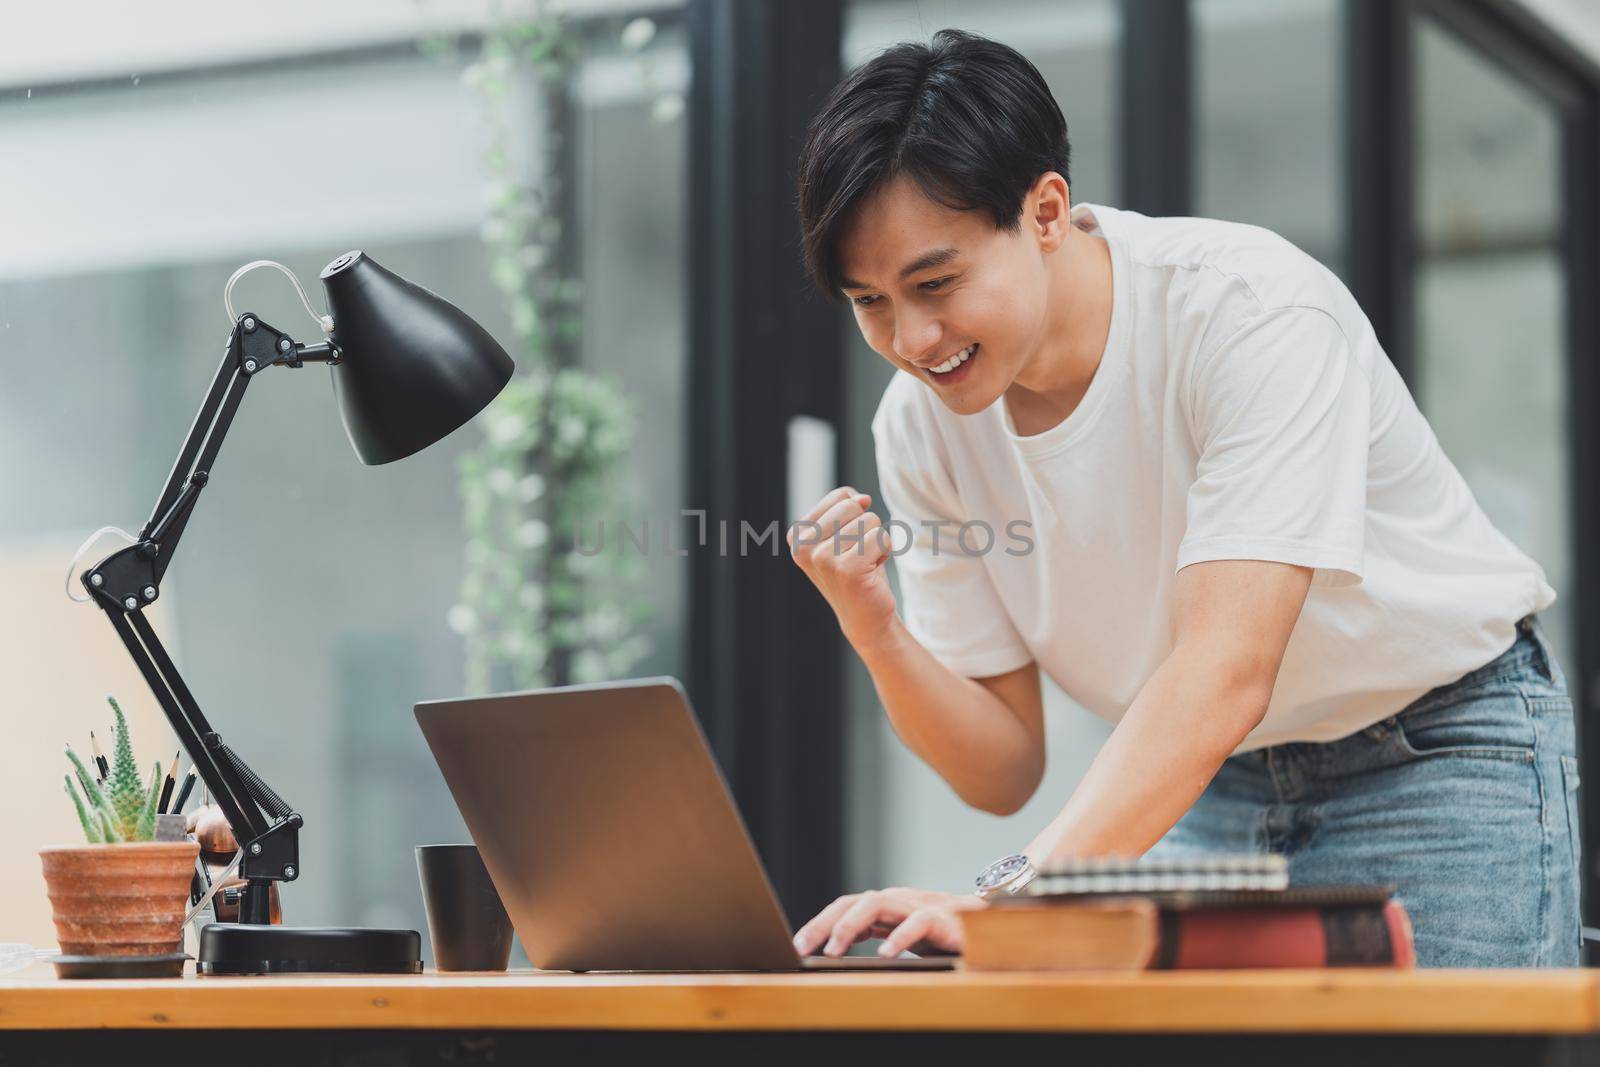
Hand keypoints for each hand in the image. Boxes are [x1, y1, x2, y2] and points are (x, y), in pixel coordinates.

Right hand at [787, 486, 898, 648]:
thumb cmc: (856, 569)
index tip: (847, 543)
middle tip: (858, 554)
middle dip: (866, 527)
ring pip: (869, 521)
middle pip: (853, 505)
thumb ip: (847, 506)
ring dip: (876, 542)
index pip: (840, 496)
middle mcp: (804, 548)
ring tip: (865, 564)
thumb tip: (862, 498)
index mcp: (797, 535)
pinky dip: (885, 551)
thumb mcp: (844, 532)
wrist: (864, 615)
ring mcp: (823, 559)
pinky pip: (880, 537)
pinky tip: (872, 571)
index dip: (855, 516)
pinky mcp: (848, 570)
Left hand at [793, 887, 983, 958]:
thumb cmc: (940, 935)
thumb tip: (834, 945)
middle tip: (803, 948)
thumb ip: (874, 932)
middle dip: (824, 923)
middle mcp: (899, 900)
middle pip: (854, 901)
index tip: (797, 946)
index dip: (819, 923)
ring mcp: (919, 906)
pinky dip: (900, 937)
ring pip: (878, 902)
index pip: (845, 906)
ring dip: (850, 925)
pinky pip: (918, 922)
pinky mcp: (943, 920)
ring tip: (833, 950)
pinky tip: (885, 954)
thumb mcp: (900, 935)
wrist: (988, 929)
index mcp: (886, 906)